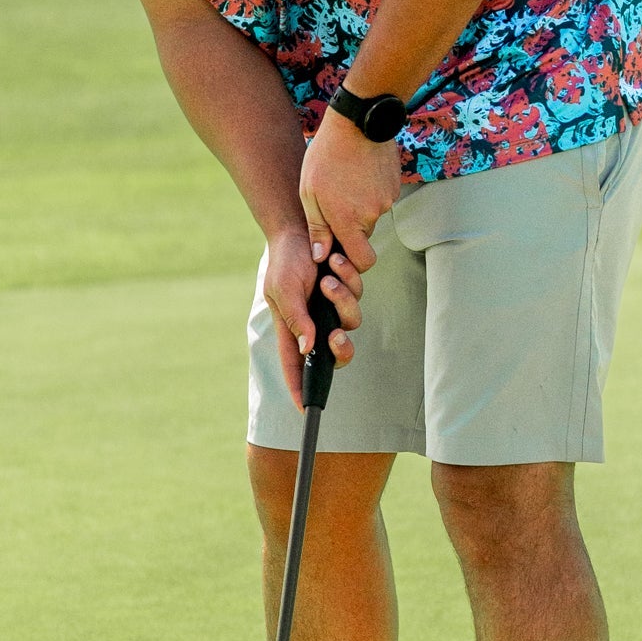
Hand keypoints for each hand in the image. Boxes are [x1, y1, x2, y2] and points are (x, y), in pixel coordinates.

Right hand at [263, 228, 364, 409]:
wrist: (300, 228)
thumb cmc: (285, 261)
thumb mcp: (282, 289)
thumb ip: (295, 319)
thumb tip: (308, 348)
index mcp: (293, 330)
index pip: (297, 367)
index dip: (301, 390)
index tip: (306, 412)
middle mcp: (315, 324)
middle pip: (337, 354)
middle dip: (342, 349)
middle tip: (336, 335)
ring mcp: (333, 308)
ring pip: (352, 321)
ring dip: (342, 299)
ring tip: (327, 277)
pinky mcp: (348, 289)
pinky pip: (358, 294)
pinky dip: (349, 279)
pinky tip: (335, 262)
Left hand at [298, 113, 402, 274]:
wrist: (357, 123)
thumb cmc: (326, 156)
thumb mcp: (309, 192)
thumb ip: (317, 228)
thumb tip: (320, 257)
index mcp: (348, 220)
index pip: (363, 261)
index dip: (354, 263)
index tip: (340, 251)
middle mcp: (372, 214)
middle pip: (365, 235)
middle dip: (352, 227)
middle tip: (335, 201)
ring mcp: (387, 200)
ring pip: (373, 215)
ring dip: (360, 206)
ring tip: (345, 180)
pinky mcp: (395, 186)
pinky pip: (382, 198)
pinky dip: (371, 191)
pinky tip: (358, 172)